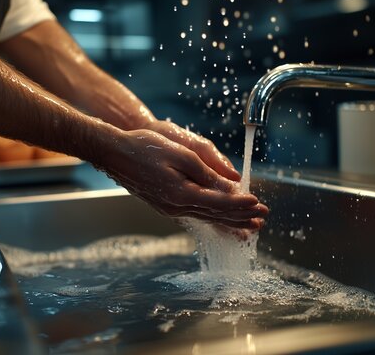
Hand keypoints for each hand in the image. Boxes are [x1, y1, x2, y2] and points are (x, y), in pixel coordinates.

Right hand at [98, 128, 267, 229]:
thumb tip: (229, 186)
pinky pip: (195, 213)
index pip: (220, 203)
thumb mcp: (180, 154)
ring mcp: (169, 207)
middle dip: (241, 217)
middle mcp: (176, 206)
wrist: (113, 154)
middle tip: (262, 218)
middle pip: (215, 215)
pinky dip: (212, 216)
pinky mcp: (164, 204)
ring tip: (248, 226)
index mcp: (182, 194)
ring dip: (229, 220)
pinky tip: (220, 218)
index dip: (241, 204)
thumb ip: (206, 172)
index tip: (259, 204)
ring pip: (206, 216)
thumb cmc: (143, 148)